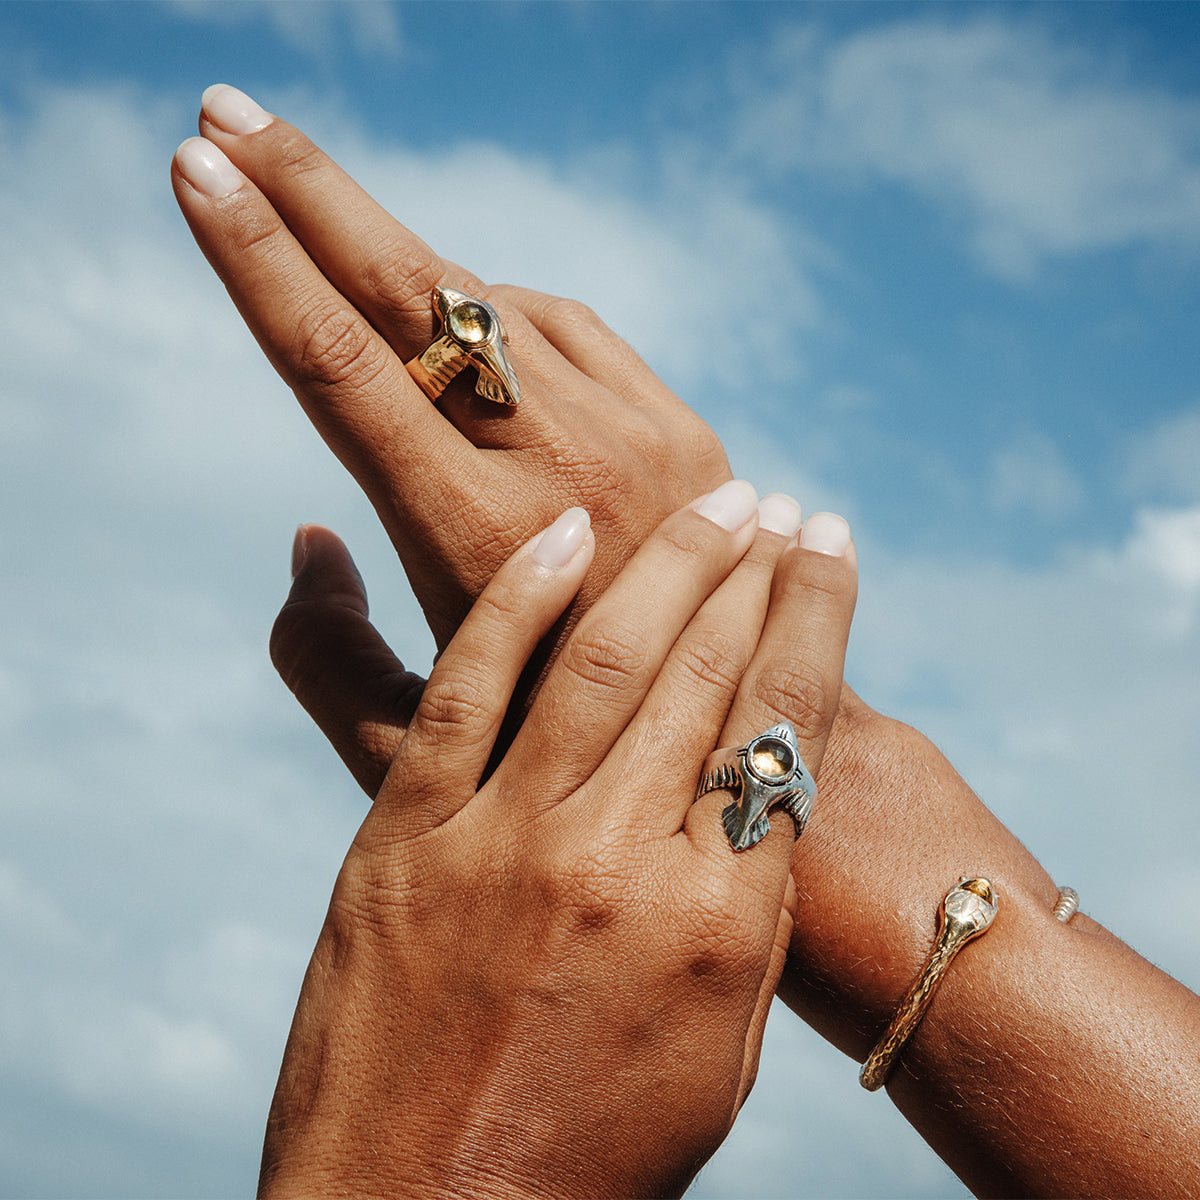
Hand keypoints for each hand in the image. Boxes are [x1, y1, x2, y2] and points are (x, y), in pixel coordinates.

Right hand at [172, 85, 730, 775]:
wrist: (735, 746)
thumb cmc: (556, 764)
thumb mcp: (415, 746)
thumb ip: (325, 658)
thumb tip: (302, 540)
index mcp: (478, 544)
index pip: (343, 369)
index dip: (259, 261)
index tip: (197, 169)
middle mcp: (565, 469)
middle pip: (414, 293)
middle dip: (308, 193)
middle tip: (223, 113)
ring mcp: (639, 437)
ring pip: (492, 300)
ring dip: (403, 266)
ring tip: (339, 252)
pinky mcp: (689, 428)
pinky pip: (565, 328)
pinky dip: (502, 317)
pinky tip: (474, 339)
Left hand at [258, 485, 857, 1198]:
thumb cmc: (589, 1156)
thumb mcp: (717, 1050)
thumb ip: (747, 916)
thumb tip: (761, 796)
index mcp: (718, 925)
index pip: (784, 725)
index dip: (815, 621)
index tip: (830, 550)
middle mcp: (619, 864)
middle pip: (703, 672)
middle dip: (748, 570)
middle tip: (773, 502)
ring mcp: (504, 842)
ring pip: (600, 659)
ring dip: (664, 563)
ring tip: (708, 499)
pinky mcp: (404, 839)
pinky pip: (464, 689)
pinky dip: (515, 601)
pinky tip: (565, 534)